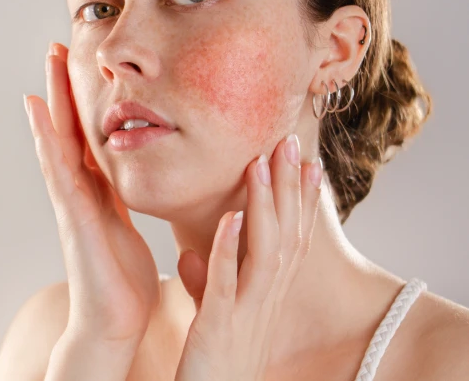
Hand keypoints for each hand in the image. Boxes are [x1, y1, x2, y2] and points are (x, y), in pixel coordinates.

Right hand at [24, 42, 160, 347]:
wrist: (114, 321)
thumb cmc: (123, 278)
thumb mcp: (129, 226)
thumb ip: (126, 201)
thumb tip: (137, 178)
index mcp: (100, 190)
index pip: (89, 136)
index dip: (83, 102)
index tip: (81, 67)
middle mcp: (81, 189)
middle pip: (70, 129)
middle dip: (64, 89)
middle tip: (58, 48)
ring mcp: (72, 200)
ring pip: (59, 140)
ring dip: (52, 101)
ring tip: (48, 62)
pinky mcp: (72, 216)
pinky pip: (58, 169)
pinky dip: (47, 139)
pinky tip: (38, 111)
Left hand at [174, 135, 321, 380]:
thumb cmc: (212, 363)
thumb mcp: (213, 318)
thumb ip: (207, 283)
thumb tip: (191, 254)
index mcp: (268, 295)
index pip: (293, 239)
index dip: (303, 201)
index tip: (309, 163)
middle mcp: (266, 300)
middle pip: (286, 234)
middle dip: (289, 187)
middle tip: (290, 143)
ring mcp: (246, 313)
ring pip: (264, 251)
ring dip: (264, 206)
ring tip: (261, 164)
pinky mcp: (218, 327)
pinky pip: (226, 284)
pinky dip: (229, 249)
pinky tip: (232, 217)